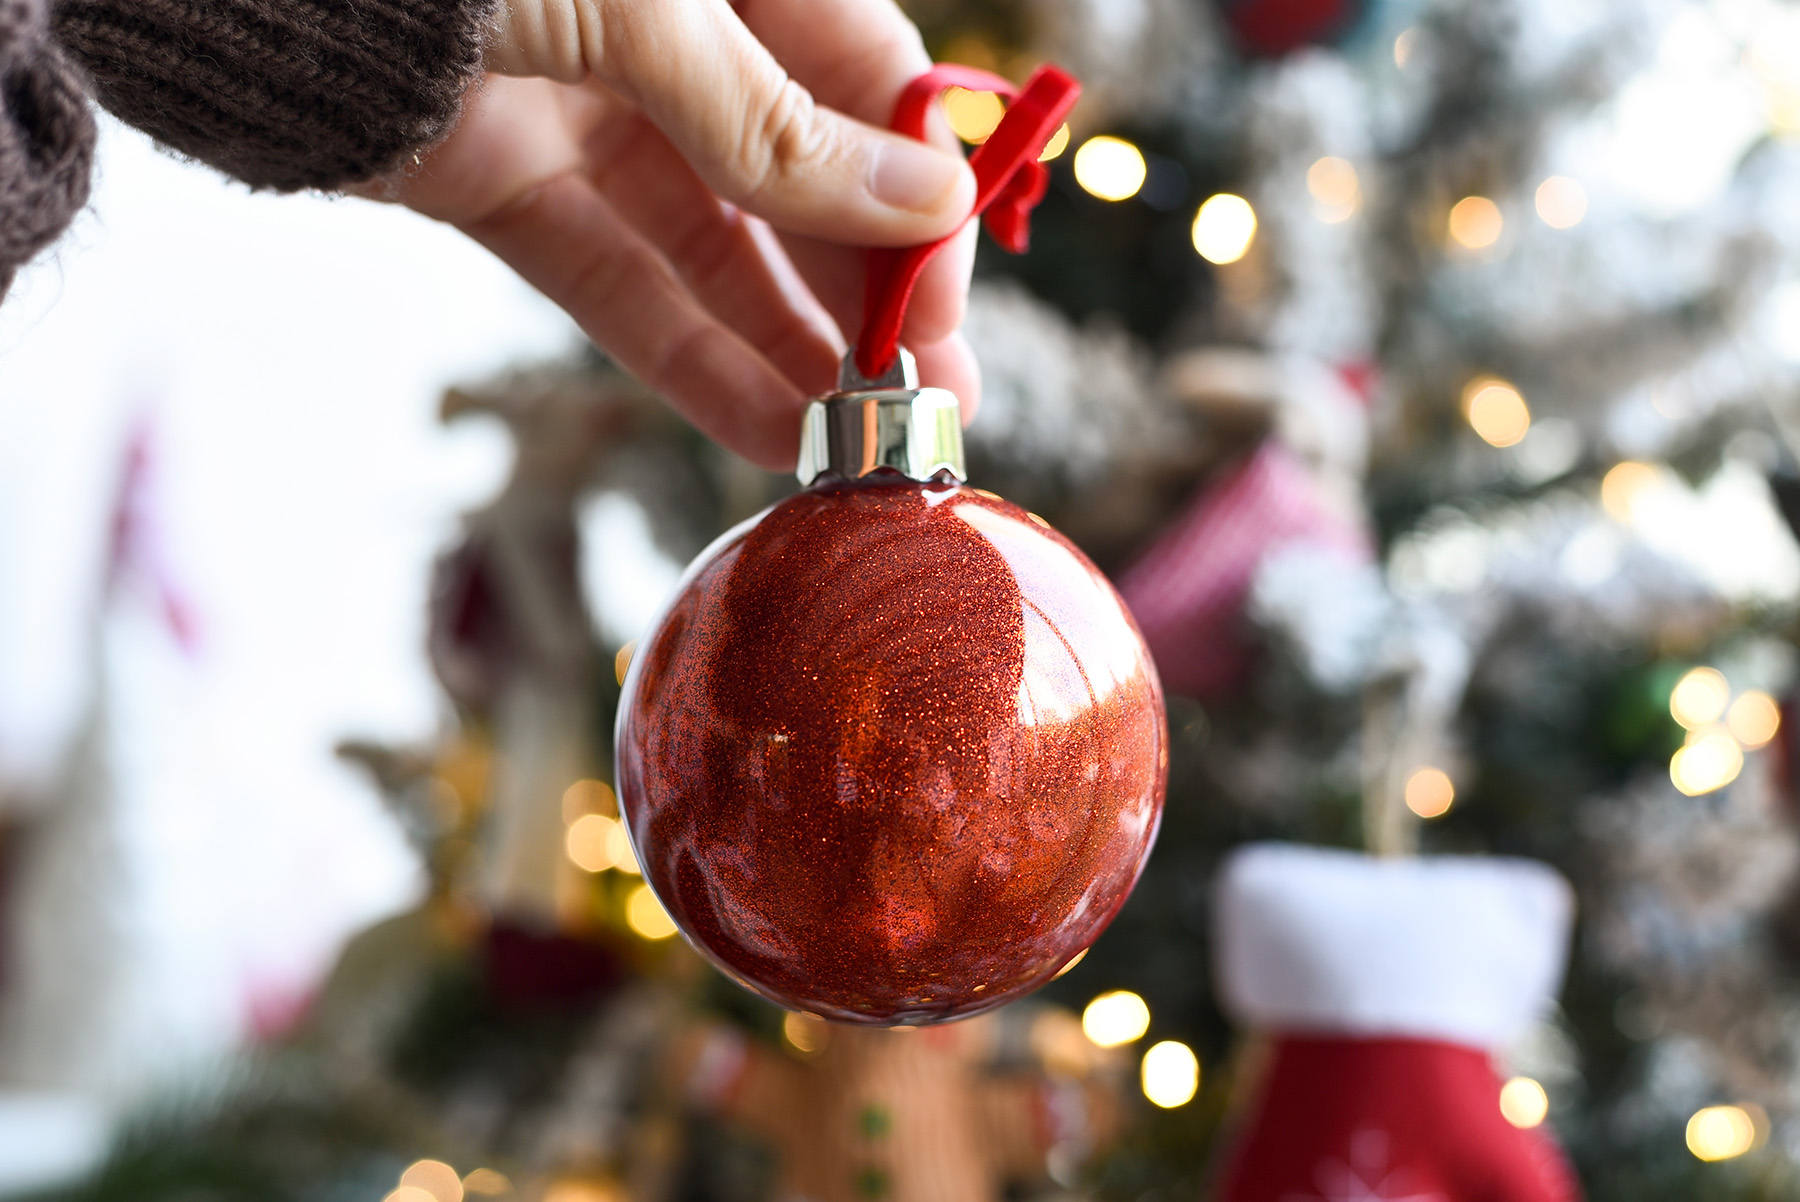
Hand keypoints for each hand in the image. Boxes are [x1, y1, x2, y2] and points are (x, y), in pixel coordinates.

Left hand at [374, 0, 981, 470]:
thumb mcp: (651, 16)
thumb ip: (780, 125)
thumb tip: (933, 202)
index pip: (866, 82)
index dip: (919, 194)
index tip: (944, 303)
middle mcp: (665, 34)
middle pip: (797, 176)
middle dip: (866, 293)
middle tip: (929, 402)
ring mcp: (582, 109)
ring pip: (710, 246)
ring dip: (790, 346)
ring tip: (860, 440)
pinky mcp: (502, 182)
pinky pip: (612, 282)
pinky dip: (684, 358)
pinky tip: (763, 430)